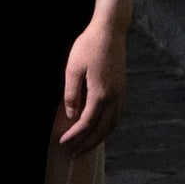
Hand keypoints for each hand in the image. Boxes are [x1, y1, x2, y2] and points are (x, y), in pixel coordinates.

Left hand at [55, 19, 126, 149]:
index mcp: (101, 94)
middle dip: (87, 143)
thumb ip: (72, 94)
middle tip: (74, 152)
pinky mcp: (122, 88)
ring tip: (87, 145)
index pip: (86, 123)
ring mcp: (120, 93)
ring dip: (100, 138)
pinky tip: (98, 127)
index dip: (74, 135)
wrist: (110, 30)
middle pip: (102, 129)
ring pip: (113, 124)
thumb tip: (72, 115)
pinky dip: (107, 126)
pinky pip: (117, 115)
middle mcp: (114, 97)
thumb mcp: (73, 68)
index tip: (63, 142)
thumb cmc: (88, 46)